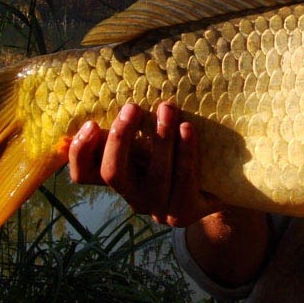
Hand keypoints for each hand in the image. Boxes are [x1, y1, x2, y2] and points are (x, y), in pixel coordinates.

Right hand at [68, 102, 222, 226]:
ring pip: (154, 176)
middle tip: (132, 108)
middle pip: (113, 174)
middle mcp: (134, 196)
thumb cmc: (183, 152)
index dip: (80, 153)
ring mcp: (159, 208)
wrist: (223, 185)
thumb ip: (136, 125)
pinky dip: (186, 152)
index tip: (91, 124)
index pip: (84, 174)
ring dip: (160, 139)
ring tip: (167, 108)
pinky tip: (187, 128)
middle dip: (120, 139)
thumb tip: (116, 90)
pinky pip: (184, 181)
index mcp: (121, 177)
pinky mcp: (186, 212)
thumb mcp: (156, 138)